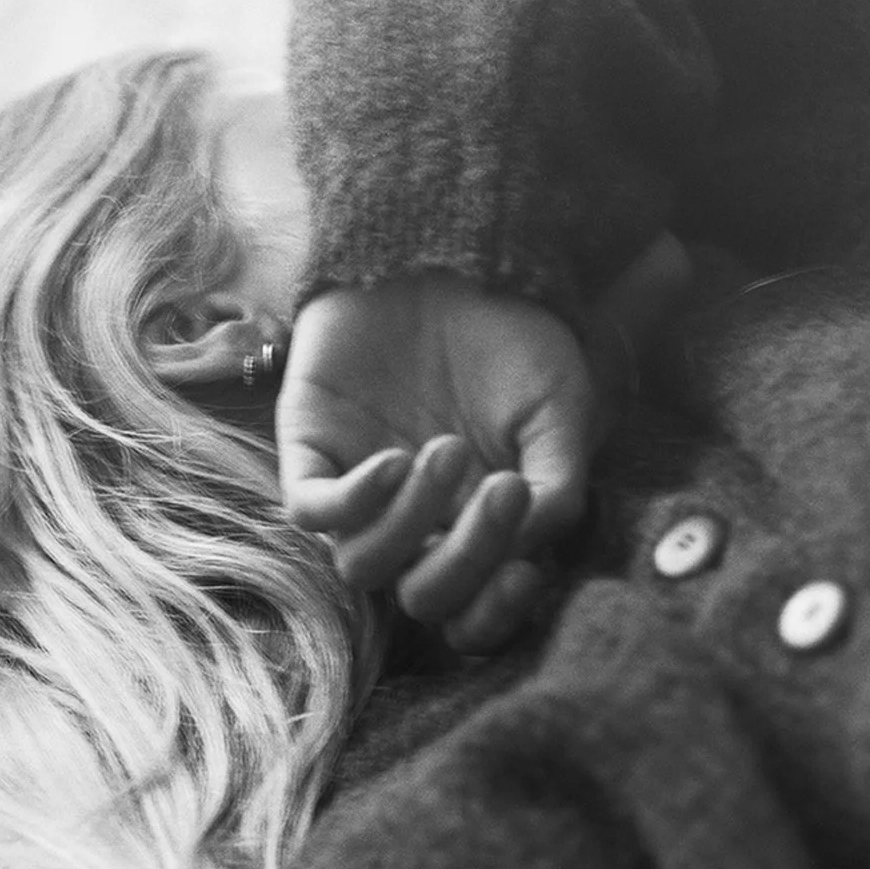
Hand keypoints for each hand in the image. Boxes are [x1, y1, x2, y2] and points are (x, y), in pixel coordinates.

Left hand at [277, 274, 599, 652]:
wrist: (454, 253)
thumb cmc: (512, 334)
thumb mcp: (559, 410)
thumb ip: (559, 485)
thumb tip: (536, 549)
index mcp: (474, 527)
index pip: (471, 615)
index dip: (494, 615)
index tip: (528, 575)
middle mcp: (414, 523)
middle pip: (421, 599)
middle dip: (464, 562)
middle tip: (503, 491)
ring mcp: (358, 491)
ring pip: (363, 566)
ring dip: (411, 523)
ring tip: (446, 450)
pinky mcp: (310, 451)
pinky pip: (311, 511)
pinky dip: (354, 501)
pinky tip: (395, 460)